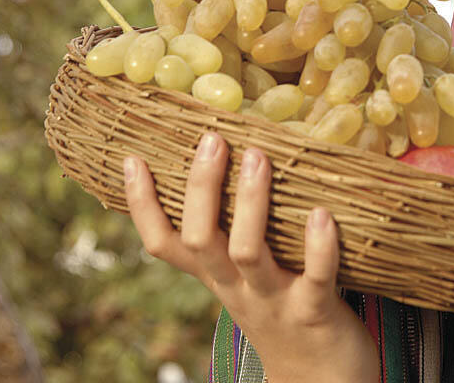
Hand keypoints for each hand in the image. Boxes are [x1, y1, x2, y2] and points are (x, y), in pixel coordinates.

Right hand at [123, 132, 378, 382]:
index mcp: (217, 278)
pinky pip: (315, 277)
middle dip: (201, 189)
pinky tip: (322, 213)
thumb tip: (238, 166)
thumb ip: (238, 235)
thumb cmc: (285, 315)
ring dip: (252, 203)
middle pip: (201, 240)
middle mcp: (237, 288)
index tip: (132, 159)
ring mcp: (274, 301)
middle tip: (212, 139)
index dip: (142, 206)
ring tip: (258, 156)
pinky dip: (317, 247)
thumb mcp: (248, 279)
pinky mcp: (314, 312)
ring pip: (248, 253)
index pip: (164, 244)